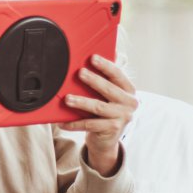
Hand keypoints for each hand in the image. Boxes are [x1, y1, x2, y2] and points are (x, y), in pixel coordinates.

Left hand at [59, 54, 137, 175]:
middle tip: (80, 73)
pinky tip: (62, 122)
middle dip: (93, 80)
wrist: (106, 139)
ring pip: (98, 107)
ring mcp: (122, 117)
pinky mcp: (112, 130)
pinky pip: (90, 124)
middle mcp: (129, 103)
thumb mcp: (109, 95)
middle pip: (109, 89)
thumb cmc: (105, 111)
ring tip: (67, 99)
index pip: (118, 75)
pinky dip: (75, 123)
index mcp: (129, 91)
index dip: (106, 65)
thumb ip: (107, 78)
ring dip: (81, 102)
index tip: (92, 57)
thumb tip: (106, 53)